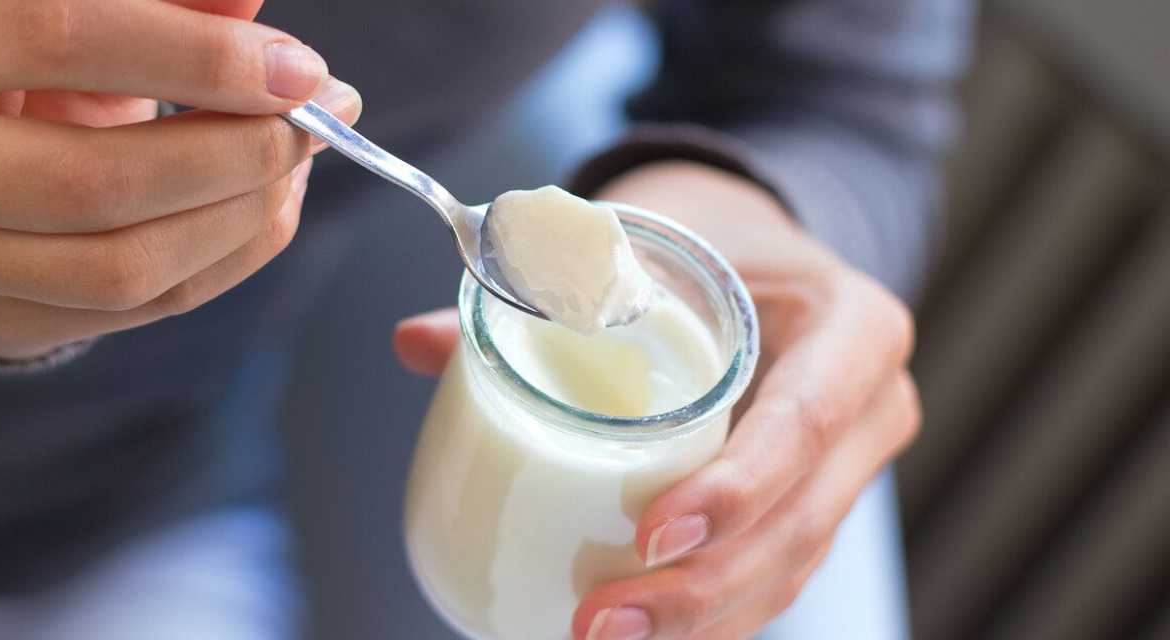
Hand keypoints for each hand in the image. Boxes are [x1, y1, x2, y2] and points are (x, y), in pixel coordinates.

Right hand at [0, 0, 360, 359]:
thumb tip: (249, 2)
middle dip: (239, 154)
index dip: (198, 56)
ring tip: (299, 162)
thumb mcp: (58, 1)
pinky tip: (268, 205)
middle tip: (319, 120)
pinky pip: (143, 306)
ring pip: (125, 266)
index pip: (62, 37)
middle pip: (98, 181)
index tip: (298, 69)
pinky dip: (231, 257)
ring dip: (245, 217)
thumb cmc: (4, 46)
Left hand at [394, 162, 919, 638]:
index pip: (806, 420)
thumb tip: (415, 344)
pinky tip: (636, 636)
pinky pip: (767, 577)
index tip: (650, 534)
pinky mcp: (808, 508)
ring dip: (697, 623)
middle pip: (800, 524)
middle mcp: (869, 408)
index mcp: (852, 327)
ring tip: (597, 639)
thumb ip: (535, 288)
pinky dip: (704, 617)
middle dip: (700, 590)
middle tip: (598, 622)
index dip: (737, 487)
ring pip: (786, 570)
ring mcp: (847, 470)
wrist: (756, 257)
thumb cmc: (701, 239)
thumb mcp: (643, 239)